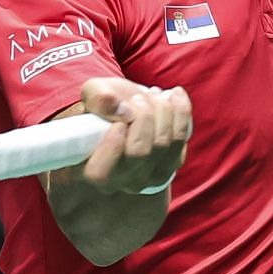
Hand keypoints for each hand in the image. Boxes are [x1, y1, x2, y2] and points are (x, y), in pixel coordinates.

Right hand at [77, 77, 191, 193]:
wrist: (130, 110)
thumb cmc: (105, 105)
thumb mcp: (93, 92)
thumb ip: (98, 98)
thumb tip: (121, 109)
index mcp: (92, 169)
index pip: (100, 174)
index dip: (112, 146)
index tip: (118, 121)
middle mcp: (120, 181)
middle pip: (139, 153)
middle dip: (143, 116)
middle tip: (138, 98)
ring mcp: (148, 177)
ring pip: (163, 144)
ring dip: (162, 110)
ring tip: (153, 95)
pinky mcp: (171, 166)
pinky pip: (181, 139)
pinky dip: (180, 112)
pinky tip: (173, 96)